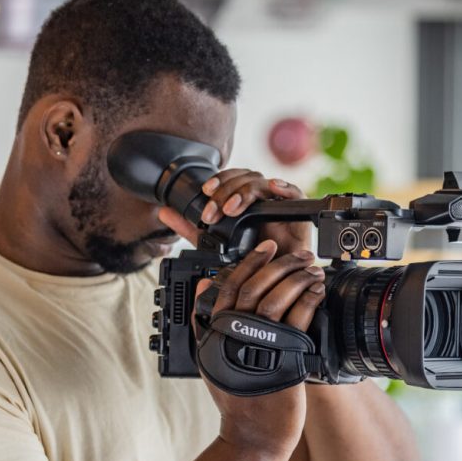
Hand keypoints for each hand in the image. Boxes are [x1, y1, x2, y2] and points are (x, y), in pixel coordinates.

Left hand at [158, 169, 310, 254]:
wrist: (277, 282)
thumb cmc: (251, 262)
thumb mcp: (215, 244)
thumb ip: (191, 229)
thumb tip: (164, 212)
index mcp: (244, 200)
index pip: (232, 179)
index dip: (219, 181)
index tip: (205, 192)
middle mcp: (261, 199)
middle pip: (245, 177)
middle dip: (227, 190)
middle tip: (214, 212)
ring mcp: (278, 204)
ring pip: (262, 182)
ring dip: (244, 192)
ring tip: (232, 209)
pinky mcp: (297, 212)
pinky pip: (295, 192)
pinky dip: (284, 187)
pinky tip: (273, 189)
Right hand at [193, 239, 325, 458]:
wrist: (253, 434)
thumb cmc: (235, 398)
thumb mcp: (209, 357)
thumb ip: (204, 321)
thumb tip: (202, 285)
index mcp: (218, 331)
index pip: (231, 285)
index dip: (250, 262)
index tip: (266, 248)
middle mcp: (236, 335)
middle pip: (256, 287)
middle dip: (279, 264)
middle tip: (296, 253)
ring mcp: (260, 345)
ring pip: (276, 298)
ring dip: (297, 277)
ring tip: (310, 268)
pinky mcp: (284, 356)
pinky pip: (298, 319)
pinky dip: (308, 299)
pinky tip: (316, 290)